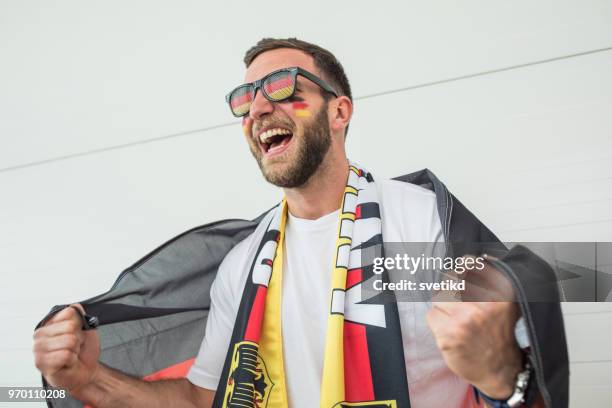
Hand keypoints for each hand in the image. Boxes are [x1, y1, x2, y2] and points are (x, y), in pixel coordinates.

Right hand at [33, 304, 99, 392]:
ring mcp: (38, 350)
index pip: (69, 312)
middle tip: (73, 347)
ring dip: (74, 350)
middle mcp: (40, 335)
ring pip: (69, 341)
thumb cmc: (83, 351)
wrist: (86, 371)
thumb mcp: (86, 328)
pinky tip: (67, 363)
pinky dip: (71, 360)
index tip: (76, 333)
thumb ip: (80, 315)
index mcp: (48, 324)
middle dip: (78, 338)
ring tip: (70, 355)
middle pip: (70, 326)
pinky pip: (66, 355)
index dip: (79, 324)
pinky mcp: (42, 363)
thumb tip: (75, 306)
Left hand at [426, 259, 522, 398]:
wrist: (499, 369)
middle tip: (460, 305)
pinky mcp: (449, 334)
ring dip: (443, 308)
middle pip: (449, 279)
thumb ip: (495, 278)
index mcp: (499, 292)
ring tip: (458, 321)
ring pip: (438, 297)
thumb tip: (482, 256)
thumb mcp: (507, 302)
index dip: (462, 267)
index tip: (462, 272)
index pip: (469, 264)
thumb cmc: (499, 333)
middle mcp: (483, 303)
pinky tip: (451, 332)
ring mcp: (465, 319)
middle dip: (450, 290)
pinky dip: (437, 323)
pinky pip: (431, 315)